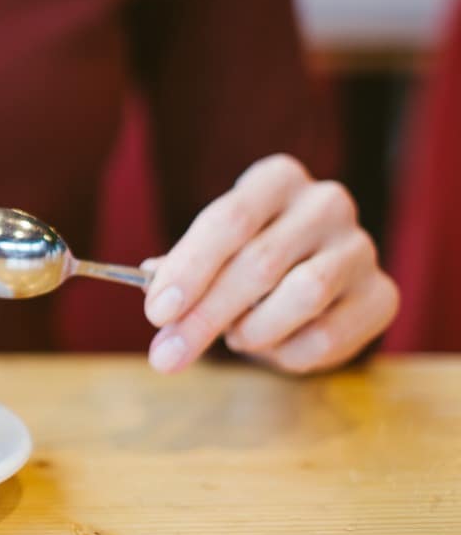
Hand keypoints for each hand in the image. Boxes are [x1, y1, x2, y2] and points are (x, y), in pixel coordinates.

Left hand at [142, 154, 398, 374]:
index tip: (157, 313)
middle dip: (205, 316)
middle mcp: (326, 204)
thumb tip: (154, 288)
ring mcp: (360, 248)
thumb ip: (182, 269)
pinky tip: (273, 347)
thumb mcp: (210, 253)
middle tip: (167, 355)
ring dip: (252, 331)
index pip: (229, 220)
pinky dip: (286, 353)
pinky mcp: (381, 295)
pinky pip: (327, 336)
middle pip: (259, 263)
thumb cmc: (246, 258)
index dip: (189, 269)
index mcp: (276, 180)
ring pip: (302, 296)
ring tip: (235, 337)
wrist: (314, 280)